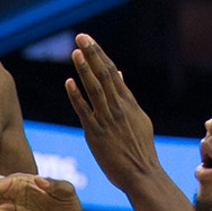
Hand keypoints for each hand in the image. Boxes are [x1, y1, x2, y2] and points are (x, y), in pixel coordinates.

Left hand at [66, 34, 162, 190]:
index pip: (112, 72)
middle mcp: (119, 108)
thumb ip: (127, 97)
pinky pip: (85, 112)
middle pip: (104, 75)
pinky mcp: (97, 134)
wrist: (142, 174)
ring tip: (76, 53)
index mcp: (129, 103)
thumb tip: (120, 75)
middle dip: (92, 54)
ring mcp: (108, 120)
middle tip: (81, 37)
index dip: (99, 54)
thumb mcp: (138, 118)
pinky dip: (77, 97)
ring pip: (95, 90)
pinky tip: (69, 83)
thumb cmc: (139, 149)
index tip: (88, 40)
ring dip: (85, 70)